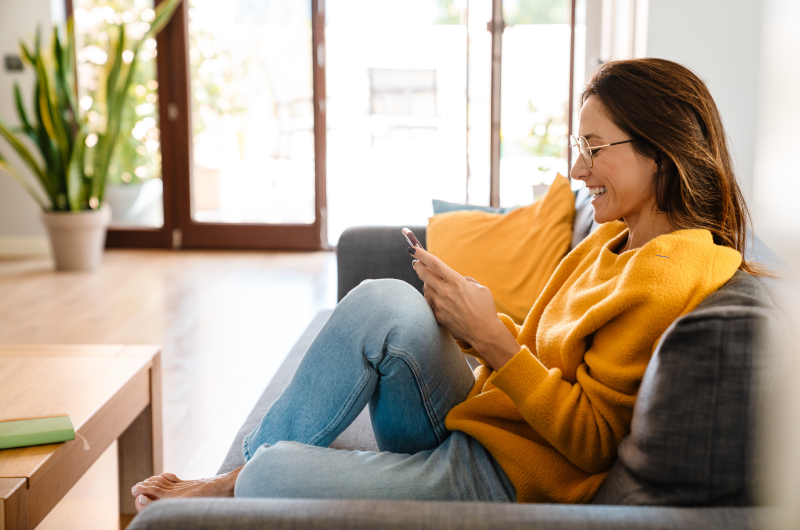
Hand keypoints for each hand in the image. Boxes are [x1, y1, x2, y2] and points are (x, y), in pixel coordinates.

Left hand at [411, 247, 519, 369]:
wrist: (484, 333)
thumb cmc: (485, 310)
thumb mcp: (480, 289)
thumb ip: (467, 281)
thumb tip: (459, 280)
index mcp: (456, 281)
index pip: (434, 264)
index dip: (421, 255)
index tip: (412, 249)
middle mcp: (445, 292)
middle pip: (423, 274)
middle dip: (417, 266)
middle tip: (415, 262)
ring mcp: (439, 305)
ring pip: (426, 288)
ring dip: (427, 283)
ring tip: (435, 284)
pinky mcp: (437, 316)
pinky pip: (429, 302)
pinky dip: (431, 298)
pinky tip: (438, 299)